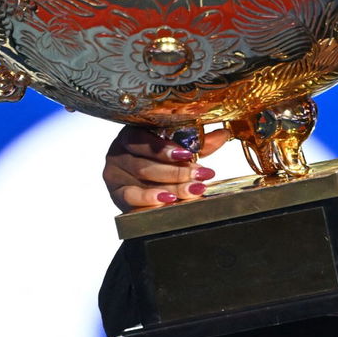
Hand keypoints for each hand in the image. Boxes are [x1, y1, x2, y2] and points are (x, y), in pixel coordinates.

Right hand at [102, 125, 229, 212]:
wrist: (136, 177)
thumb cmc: (156, 157)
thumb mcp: (176, 147)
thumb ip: (197, 143)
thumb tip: (222, 135)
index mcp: (131, 134)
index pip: (143, 140)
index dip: (165, 148)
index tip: (188, 154)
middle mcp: (118, 153)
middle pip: (147, 165)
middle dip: (177, 172)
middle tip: (201, 176)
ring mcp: (114, 176)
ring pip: (142, 183)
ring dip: (170, 188)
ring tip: (193, 190)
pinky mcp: (116, 195)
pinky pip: (131, 199)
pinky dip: (150, 201)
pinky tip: (167, 201)